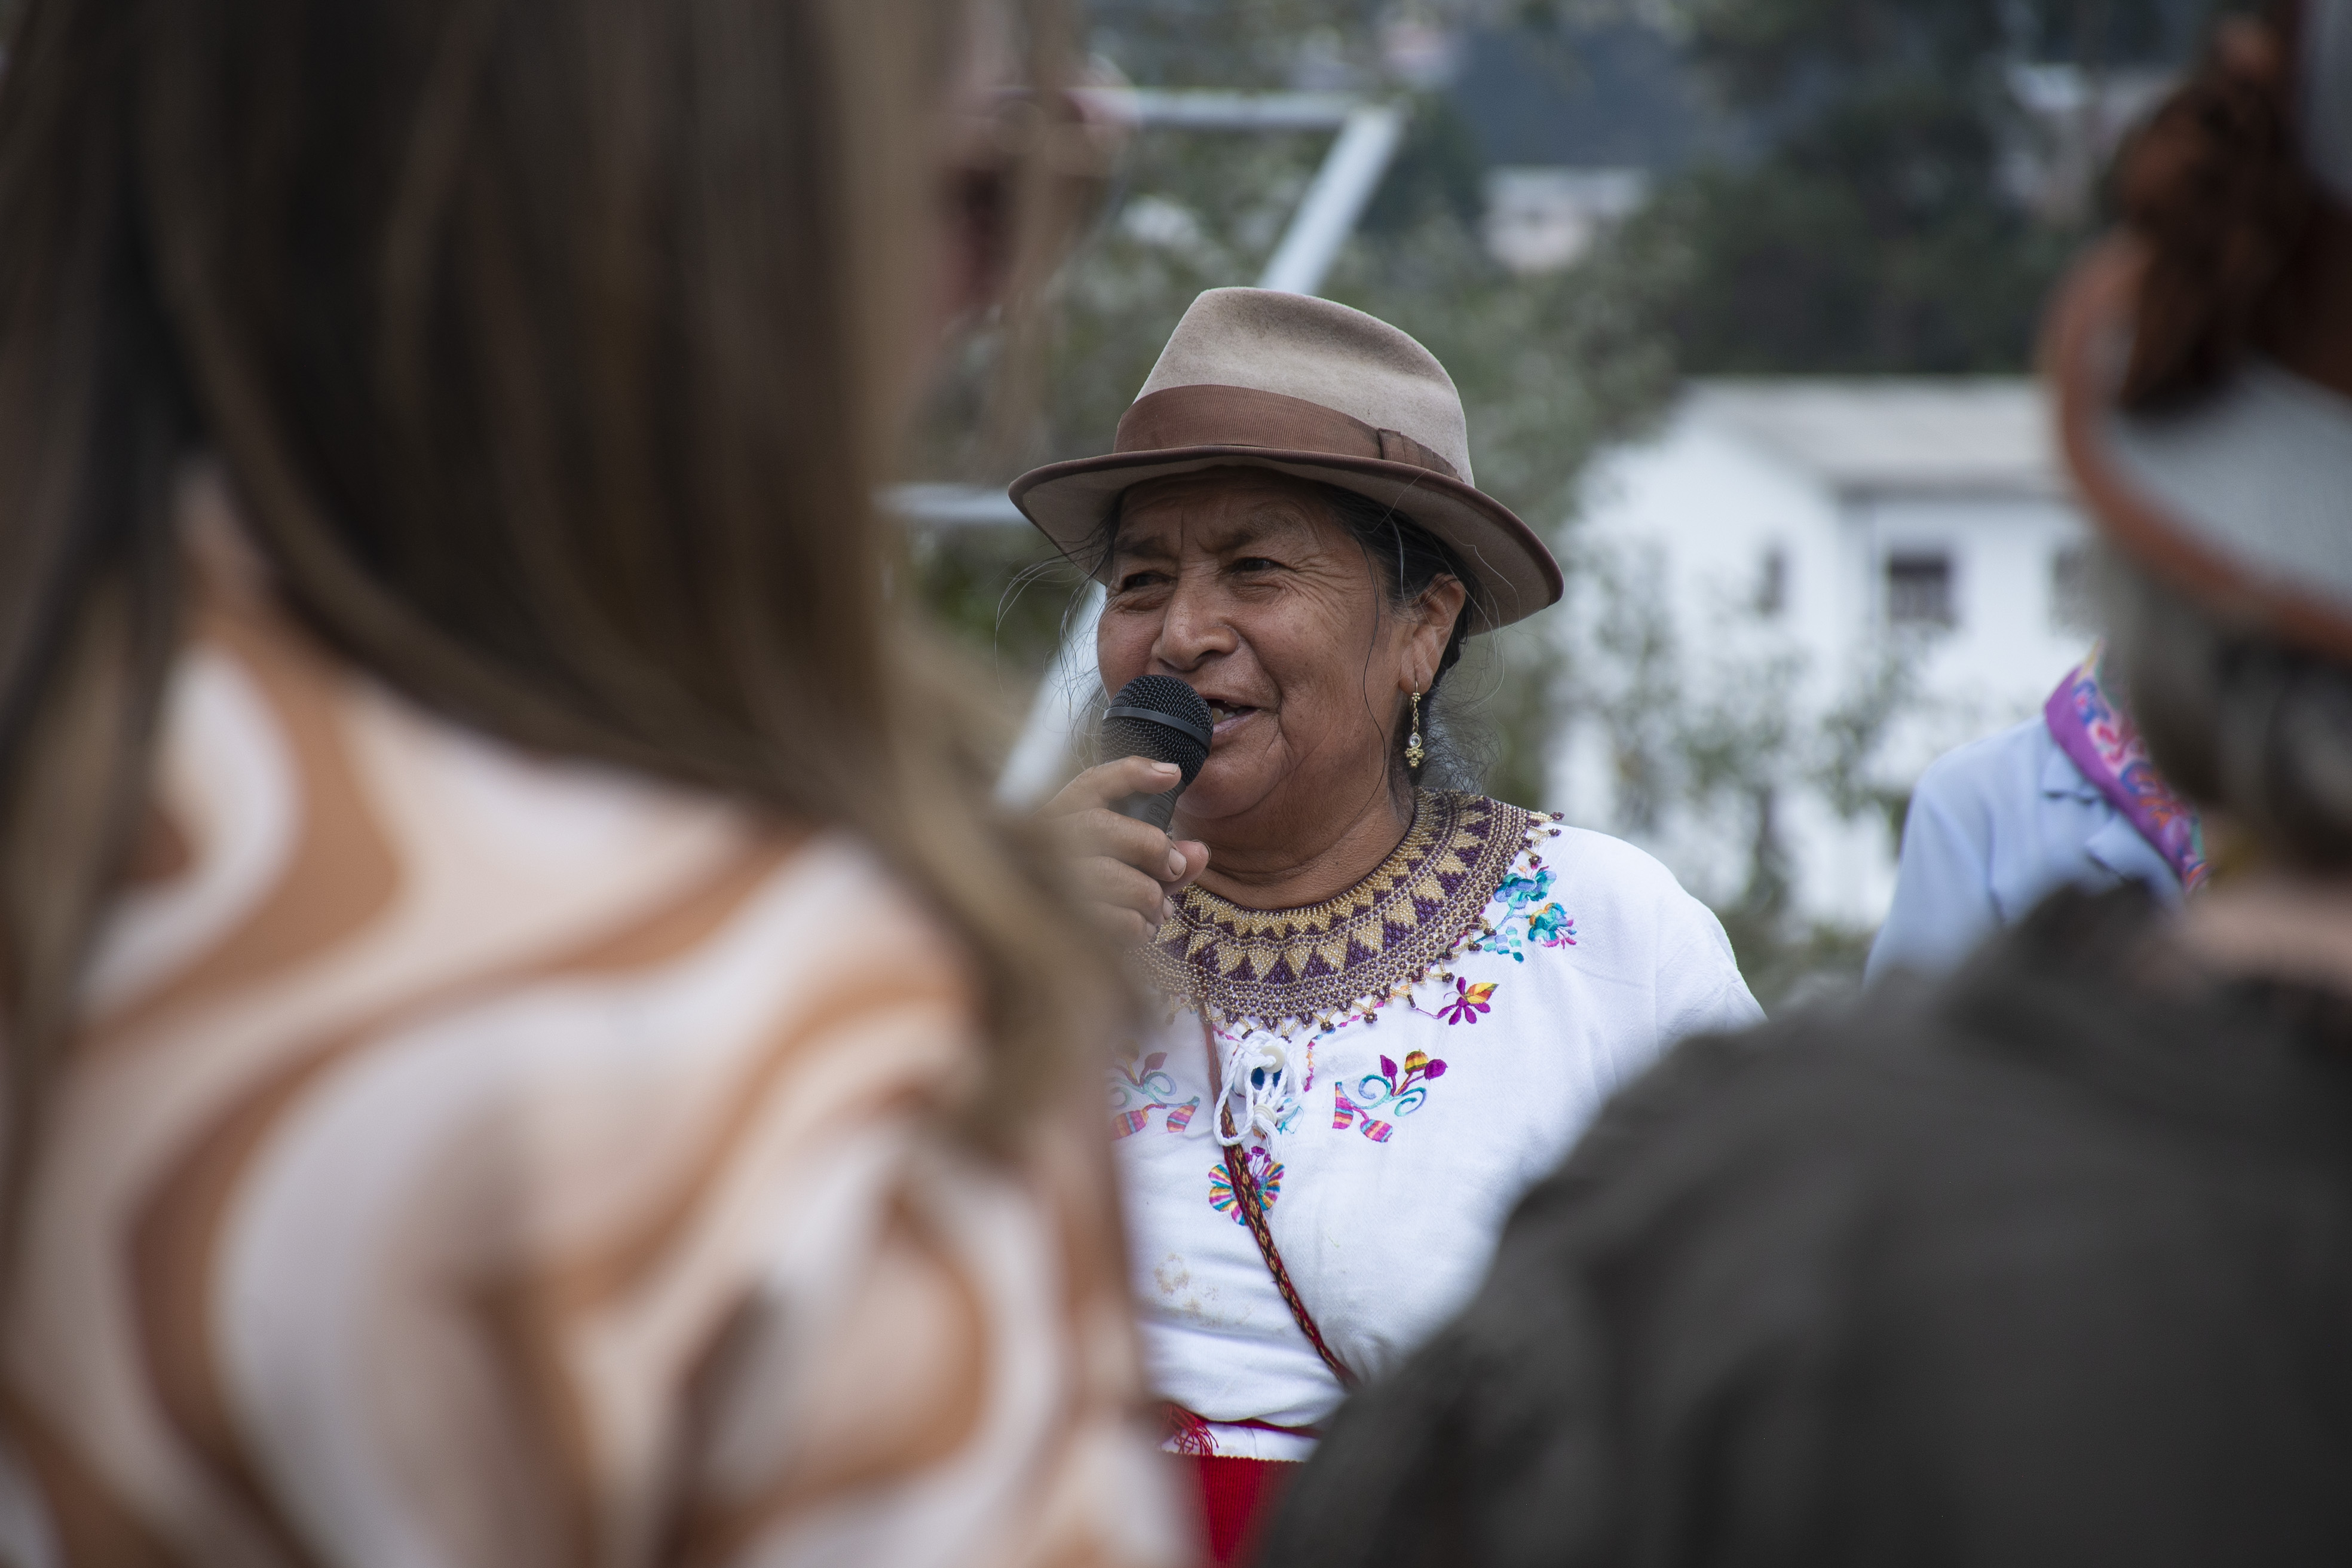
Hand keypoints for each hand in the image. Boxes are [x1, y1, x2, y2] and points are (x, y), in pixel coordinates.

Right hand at [1043, 756, 1211, 947]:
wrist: (1052, 950)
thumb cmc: (1098, 900)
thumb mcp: (1130, 870)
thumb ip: (1166, 857)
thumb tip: (1198, 852)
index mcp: (1060, 818)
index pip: (1091, 783)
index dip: (1131, 773)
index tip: (1174, 776)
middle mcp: (1045, 844)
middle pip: (1103, 826)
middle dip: (1153, 847)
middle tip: (1174, 868)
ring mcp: (1046, 883)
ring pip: (1115, 878)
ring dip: (1151, 898)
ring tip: (1157, 909)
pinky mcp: (1061, 923)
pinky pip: (1117, 919)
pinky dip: (1140, 926)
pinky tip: (1140, 928)